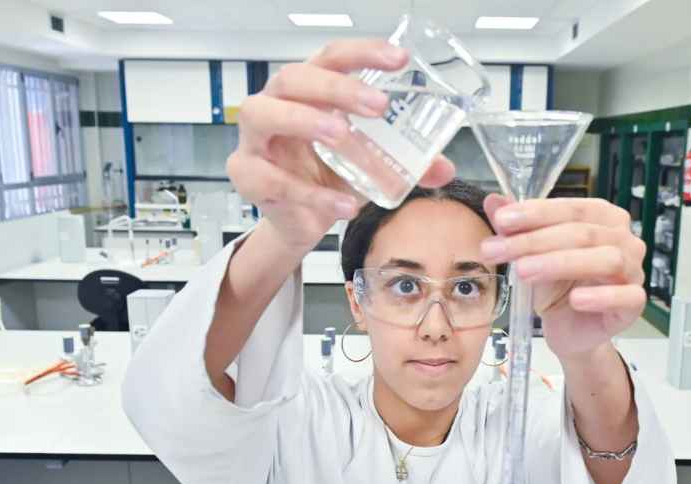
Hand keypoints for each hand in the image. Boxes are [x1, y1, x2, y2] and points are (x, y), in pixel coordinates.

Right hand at [228, 40, 456, 252]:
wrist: (301, 222)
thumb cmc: (328, 175)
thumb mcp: (371, 163)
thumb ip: (407, 163)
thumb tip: (444, 168)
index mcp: (308, 90)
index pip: (331, 57)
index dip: (363, 53)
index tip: (400, 60)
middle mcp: (276, 104)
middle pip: (295, 78)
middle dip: (337, 87)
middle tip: (378, 106)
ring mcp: (255, 139)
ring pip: (263, 113)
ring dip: (304, 120)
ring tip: (341, 135)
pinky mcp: (247, 175)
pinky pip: (272, 180)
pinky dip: (311, 193)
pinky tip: (344, 204)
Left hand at [481, 197, 645, 357]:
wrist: (569, 328)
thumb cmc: (556, 286)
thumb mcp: (530, 254)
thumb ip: (515, 228)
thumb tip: (493, 201)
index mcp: (602, 217)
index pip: (571, 208)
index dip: (536, 213)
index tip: (501, 221)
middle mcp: (624, 239)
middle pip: (583, 233)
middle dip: (535, 241)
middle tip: (497, 250)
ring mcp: (633, 270)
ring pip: (606, 260)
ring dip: (561, 263)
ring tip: (524, 272)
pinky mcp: (634, 303)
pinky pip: (626, 296)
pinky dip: (601, 296)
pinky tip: (575, 299)